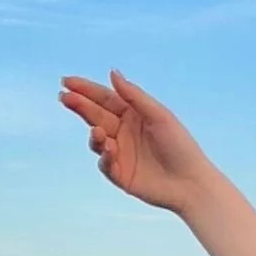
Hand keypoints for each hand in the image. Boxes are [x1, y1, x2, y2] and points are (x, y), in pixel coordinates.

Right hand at [59, 71, 216, 214]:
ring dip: (94, 134)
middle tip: (64, 97)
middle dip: (79, 106)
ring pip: (96, 140)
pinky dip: (104, 156)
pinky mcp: (120, 174)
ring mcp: (120, 153)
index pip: (105, 98)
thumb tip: (112, 73)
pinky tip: (110, 150)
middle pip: (96, 115)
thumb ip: (134, 96)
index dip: (86, 90)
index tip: (67, 81)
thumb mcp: (158, 115)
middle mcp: (124, 132)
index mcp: (133, 115)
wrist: (191, 183)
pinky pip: (104, 163)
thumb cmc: (180, 145)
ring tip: (99, 133)